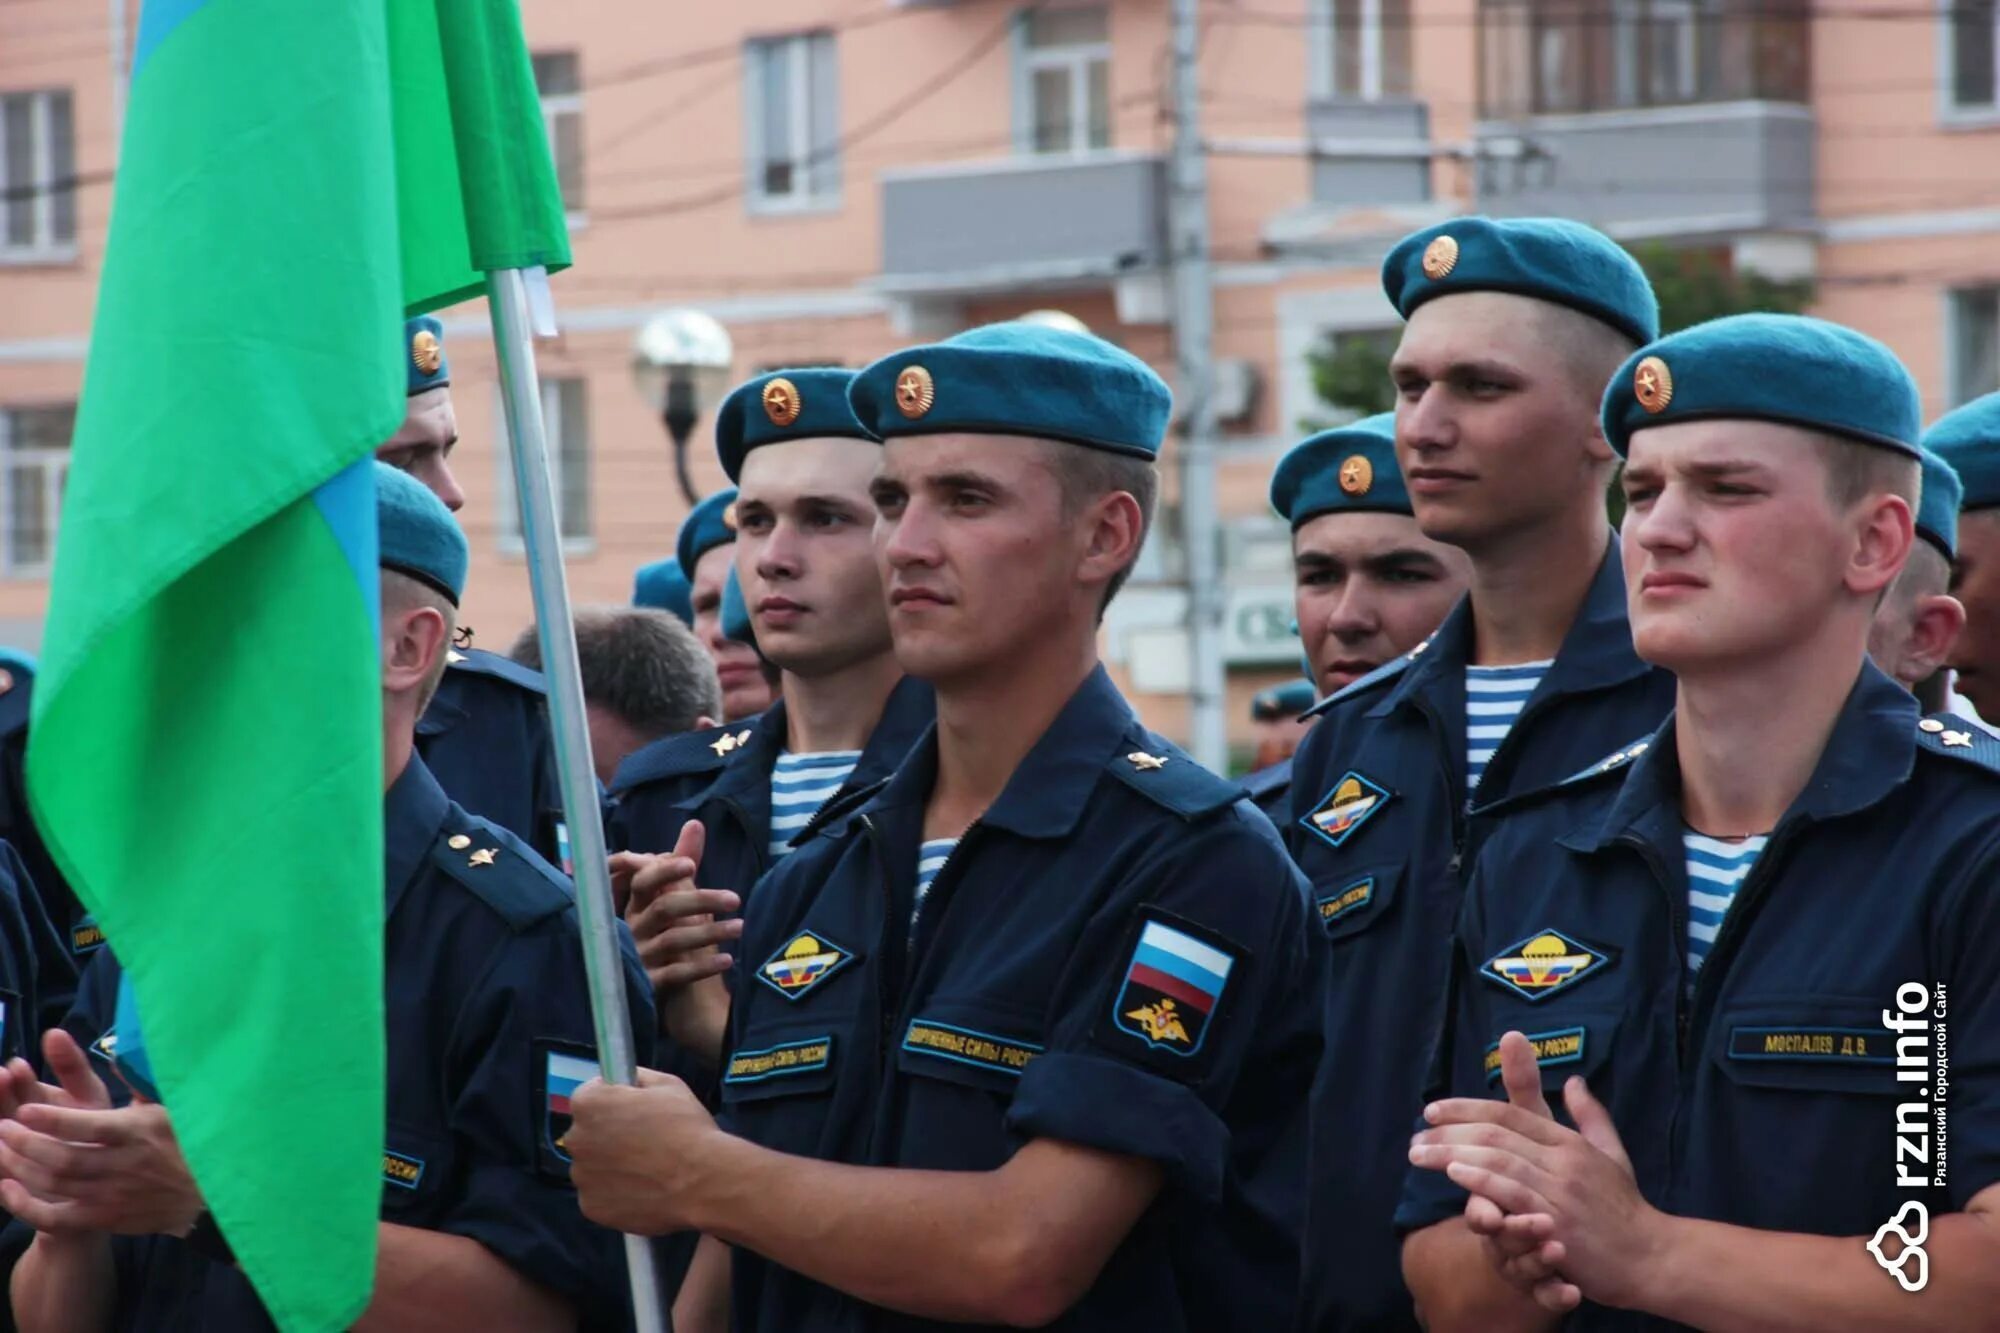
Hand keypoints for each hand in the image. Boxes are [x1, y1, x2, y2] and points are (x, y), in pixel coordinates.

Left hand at [0, 1030, 203, 1236]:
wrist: (203, 1193)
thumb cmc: (182, 1140)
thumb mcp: (166, 1107)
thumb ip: (136, 1084)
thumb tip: (117, 1051)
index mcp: (137, 1132)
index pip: (87, 1127)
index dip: (51, 1119)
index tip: (25, 1108)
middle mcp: (122, 1165)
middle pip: (62, 1158)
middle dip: (25, 1142)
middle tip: (3, 1127)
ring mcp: (111, 1195)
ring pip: (53, 1185)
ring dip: (19, 1167)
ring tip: (0, 1148)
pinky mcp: (103, 1218)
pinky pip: (55, 1218)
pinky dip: (25, 1205)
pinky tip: (7, 1188)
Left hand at [567, 1068, 725, 1235]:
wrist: (703, 1182)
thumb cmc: (686, 1127)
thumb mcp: (668, 1085)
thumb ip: (638, 1078)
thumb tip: (626, 1081)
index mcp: (588, 1104)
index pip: (589, 1094)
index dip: (613, 1099)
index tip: (632, 1109)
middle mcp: (576, 1140)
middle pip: (588, 1133)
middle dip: (608, 1134)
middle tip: (643, 1141)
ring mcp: (582, 1177)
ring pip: (594, 1166)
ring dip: (611, 1166)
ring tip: (647, 1170)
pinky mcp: (591, 1208)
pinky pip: (600, 1196)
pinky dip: (616, 1194)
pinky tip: (643, 1191)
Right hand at [622, 822, 743, 991]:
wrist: (661, 982)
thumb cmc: (667, 930)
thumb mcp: (673, 896)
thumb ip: (683, 862)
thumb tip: (695, 824)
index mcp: (637, 904)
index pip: (644, 881)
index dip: (664, 871)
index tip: (691, 864)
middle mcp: (633, 929)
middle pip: (665, 909)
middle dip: (701, 900)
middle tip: (735, 898)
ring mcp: (639, 957)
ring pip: (673, 941)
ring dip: (710, 932)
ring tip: (741, 927)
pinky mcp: (648, 984)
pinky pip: (676, 975)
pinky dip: (703, 968)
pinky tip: (728, 960)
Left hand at [1410, 1030, 1662, 1310]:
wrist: (1652, 1257)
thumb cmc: (1626, 1209)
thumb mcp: (1612, 1154)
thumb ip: (1590, 1116)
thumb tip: (1574, 1080)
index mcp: (1570, 1141)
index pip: (1510, 1111)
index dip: (1467, 1107)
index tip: (1432, 1111)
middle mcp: (1564, 1158)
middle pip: (1496, 1131)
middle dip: (1449, 1131)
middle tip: (1416, 1137)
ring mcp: (1561, 1189)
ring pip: (1499, 1158)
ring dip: (1453, 1153)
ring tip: (1420, 1154)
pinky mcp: (1558, 1220)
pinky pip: (1513, 1192)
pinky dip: (1482, 1179)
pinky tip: (1455, 1173)